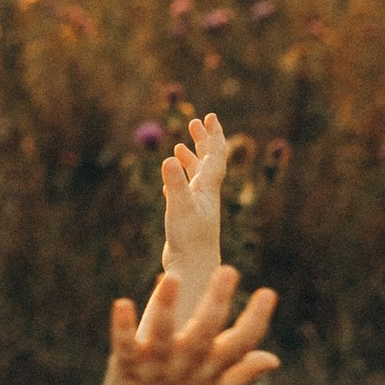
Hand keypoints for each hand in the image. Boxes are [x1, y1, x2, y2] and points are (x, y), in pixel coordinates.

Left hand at [99, 262, 277, 384]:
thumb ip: (241, 373)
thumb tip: (274, 359)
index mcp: (209, 373)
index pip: (239, 346)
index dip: (255, 320)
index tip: (269, 292)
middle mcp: (185, 370)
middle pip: (204, 335)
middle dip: (216, 303)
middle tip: (227, 269)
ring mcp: (155, 371)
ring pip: (163, 339)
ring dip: (167, 308)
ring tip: (171, 277)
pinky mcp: (126, 370)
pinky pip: (124, 347)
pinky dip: (123, 327)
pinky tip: (121, 302)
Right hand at [160, 112, 229, 301]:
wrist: (193, 268)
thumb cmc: (189, 240)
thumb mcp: (179, 208)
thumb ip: (175, 184)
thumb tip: (170, 157)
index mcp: (207, 188)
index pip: (214, 155)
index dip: (213, 135)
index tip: (209, 116)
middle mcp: (204, 194)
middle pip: (207, 162)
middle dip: (202, 141)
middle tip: (194, 122)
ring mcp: (196, 207)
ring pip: (195, 177)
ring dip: (190, 160)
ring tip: (180, 147)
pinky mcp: (186, 219)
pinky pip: (184, 194)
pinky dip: (178, 182)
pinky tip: (169, 182)